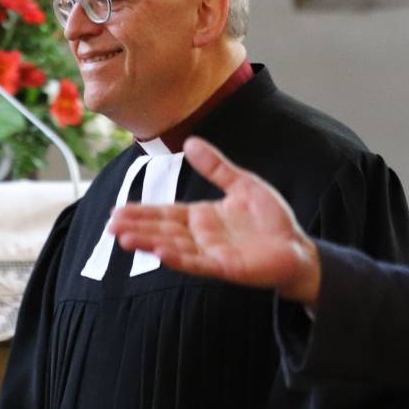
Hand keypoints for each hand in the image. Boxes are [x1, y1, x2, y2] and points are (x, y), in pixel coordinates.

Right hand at [108, 136, 321, 305]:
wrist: (297, 247)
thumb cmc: (271, 219)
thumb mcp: (242, 183)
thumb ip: (216, 166)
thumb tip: (190, 141)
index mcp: (202, 216)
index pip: (166, 213)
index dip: (143, 211)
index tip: (118, 209)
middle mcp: (201, 236)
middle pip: (163, 230)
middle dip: (137, 227)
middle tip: (110, 225)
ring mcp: (211, 253)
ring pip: (173, 247)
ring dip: (149, 243)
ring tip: (124, 239)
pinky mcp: (225, 267)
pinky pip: (197, 263)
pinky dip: (177, 259)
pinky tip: (159, 253)